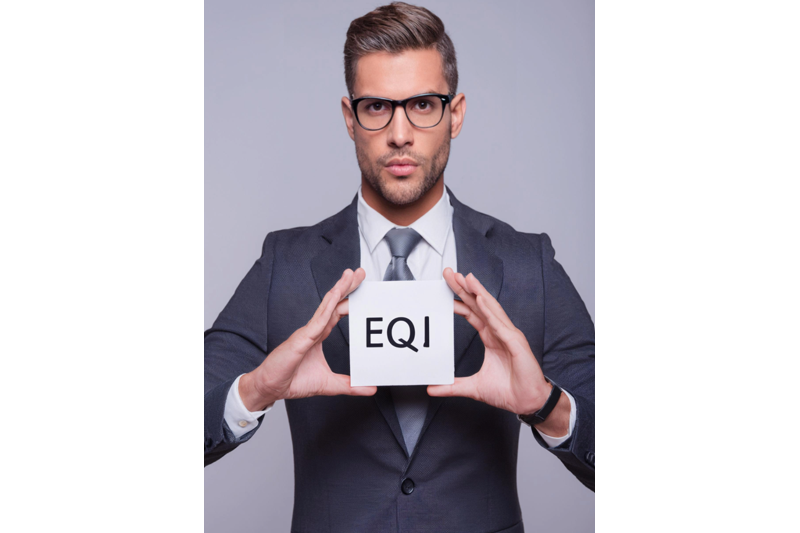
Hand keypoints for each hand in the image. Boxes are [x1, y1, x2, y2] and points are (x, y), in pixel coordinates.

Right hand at [239, 268, 376, 410]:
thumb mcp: (329, 384)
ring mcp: (306, 332)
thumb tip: (371, 388)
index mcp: (318, 335)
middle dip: (347, 287)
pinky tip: (335, 296)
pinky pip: (316, 321)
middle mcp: (313, 330)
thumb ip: (350, 385)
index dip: (349, 300)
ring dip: (338, 290)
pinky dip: (326, 308)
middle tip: (360, 272)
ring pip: (325, 307)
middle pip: (333, 303)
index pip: (337, 312)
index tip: (362, 290)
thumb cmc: (293, 381)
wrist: (271, 388)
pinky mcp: (300, 339)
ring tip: (349, 276)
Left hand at [428, 269, 565, 430]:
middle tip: (449, 273)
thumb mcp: (473, 387)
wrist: (527, 403)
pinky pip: (500, 323)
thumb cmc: (508, 392)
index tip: (445, 289)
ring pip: (490, 308)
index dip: (459, 301)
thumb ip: (452, 386)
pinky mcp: (516, 342)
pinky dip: (490, 310)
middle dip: (464, 288)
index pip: (471, 313)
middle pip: (478, 305)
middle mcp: (499, 332)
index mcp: (491, 338)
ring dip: (477, 291)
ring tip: (465, 277)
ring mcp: (508, 335)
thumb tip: (432, 388)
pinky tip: (480, 298)